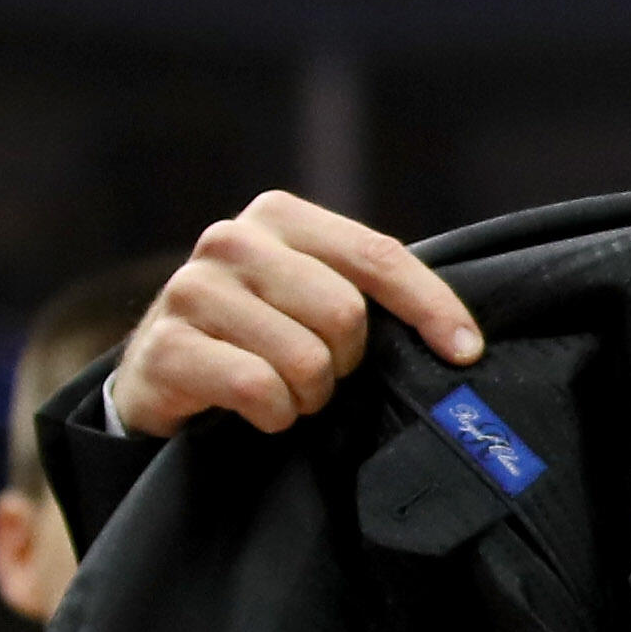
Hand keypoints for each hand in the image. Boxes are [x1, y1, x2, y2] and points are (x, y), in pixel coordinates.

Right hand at [106, 192, 482, 438]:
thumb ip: (366, 292)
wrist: (163, 374)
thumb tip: (462, 340)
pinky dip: (273, 415)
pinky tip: (259, 412)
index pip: (378, 256)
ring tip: (286, 393)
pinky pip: (257, 388)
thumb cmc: (258, 336)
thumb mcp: (312, 296)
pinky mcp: (164, 346)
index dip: (431, 306)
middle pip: (345, 313)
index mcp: (280, 216)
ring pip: (304, 359)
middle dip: (346, 363)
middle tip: (322, 377)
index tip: (466, 353)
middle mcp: (232, 240)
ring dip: (307, 396)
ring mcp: (192, 289)